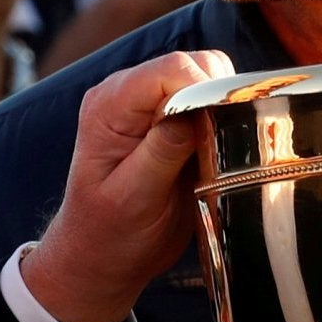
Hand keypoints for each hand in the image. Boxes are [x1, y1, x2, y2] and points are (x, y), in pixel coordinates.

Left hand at [19, 49, 233, 321]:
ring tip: (215, 152)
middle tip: (219, 146)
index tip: (220, 127)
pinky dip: (221, 118)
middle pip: (192, 65)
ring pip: (206, 77)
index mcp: (108, 106)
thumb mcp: (132, 200)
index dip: (205, 90)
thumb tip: (192, 113)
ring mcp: (147, 104)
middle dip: (217, 97)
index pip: (170, 69)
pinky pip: (207, 100)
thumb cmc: (107, 235)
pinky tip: (215, 152)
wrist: (100, 256)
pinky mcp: (168, 119)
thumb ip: (159, 153)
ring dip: (221, 108)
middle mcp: (125, 95)